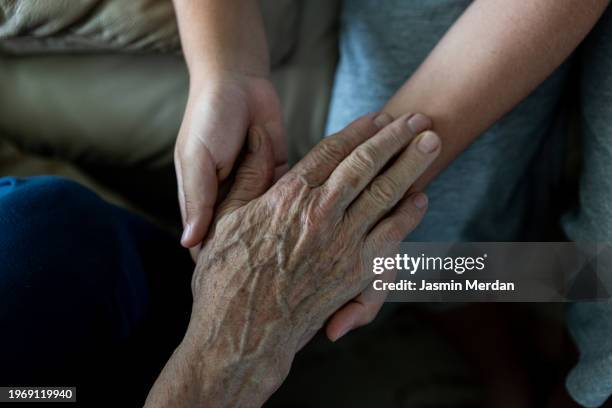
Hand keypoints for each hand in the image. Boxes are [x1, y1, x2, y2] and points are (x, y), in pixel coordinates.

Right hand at [146, 112, 438, 406]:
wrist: (242, 332)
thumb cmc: (227, 276)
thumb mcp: (227, 217)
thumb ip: (246, 175)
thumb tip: (258, 137)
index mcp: (289, 196)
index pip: (332, 152)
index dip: (358, 130)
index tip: (378, 116)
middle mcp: (321, 214)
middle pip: (366, 164)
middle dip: (394, 137)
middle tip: (419, 118)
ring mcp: (342, 243)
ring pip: (385, 194)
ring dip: (410, 165)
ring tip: (431, 142)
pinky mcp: (355, 272)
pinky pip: (390, 237)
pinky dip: (408, 216)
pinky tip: (420, 200)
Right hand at [175, 72, 287, 255]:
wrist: (239, 81)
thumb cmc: (208, 118)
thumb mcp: (196, 159)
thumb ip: (196, 199)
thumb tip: (189, 243)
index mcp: (202, 199)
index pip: (207, 241)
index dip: (218, 261)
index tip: (234, 276)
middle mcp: (229, 199)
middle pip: (240, 235)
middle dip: (252, 247)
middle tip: (267, 261)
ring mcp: (254, 188)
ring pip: (267, 219)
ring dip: (276, 223)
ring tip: (282, 229)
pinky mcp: (278, 174)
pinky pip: (288, 196)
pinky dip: (294, 200)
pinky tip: (300, 205)